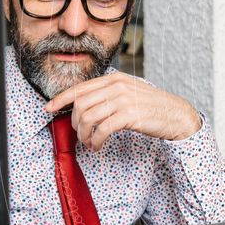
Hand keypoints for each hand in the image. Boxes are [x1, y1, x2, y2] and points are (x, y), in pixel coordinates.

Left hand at [43, 73, 201, 150]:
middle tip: (80, 135)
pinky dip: (96, 141)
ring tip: (90, 143)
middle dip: (75, 124)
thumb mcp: (129, 92)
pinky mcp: (129, 116)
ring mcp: (123, 100)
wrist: (176, 114)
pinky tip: (98, 146)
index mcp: (115, 78)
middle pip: (81, 105)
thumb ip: (109, 93)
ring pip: (88, 118)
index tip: (49, 108)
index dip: (61, 99)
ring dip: (84, 135)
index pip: (80, 88)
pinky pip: (102, 130)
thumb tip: (83, 104)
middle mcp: (117, 86)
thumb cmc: (152, 106)